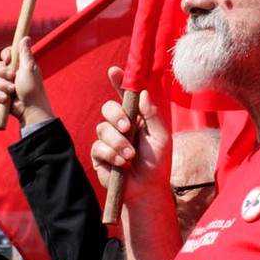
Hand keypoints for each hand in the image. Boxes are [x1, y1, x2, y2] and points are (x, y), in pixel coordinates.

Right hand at [0, 38, 53, 127]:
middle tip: (12, 77)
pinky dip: (0, 96)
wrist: (30, 109)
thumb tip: (25, 37)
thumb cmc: (32, 88)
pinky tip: (7, 100)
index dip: (5, 55)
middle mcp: (13, 73)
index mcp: (20, 65)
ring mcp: (7, 84)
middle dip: (2, 72)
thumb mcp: (29, 68)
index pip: (8, 54)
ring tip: (12, 91)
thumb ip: (25, 53)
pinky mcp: (2, 95)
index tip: (8, 59)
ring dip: (3, 86)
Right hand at [90, 66, 172, 205]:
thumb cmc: (157, 163)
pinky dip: (111, 154)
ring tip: (131, 156)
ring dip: (118, 142)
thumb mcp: (161, 137)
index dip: (118, 81)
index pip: (124, 96)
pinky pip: (98, 147)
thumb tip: (143, 93)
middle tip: (127, 128)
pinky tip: (122, 164)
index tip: (114, 71)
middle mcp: (119, 125)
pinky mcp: (99, 155)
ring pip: (102, 129)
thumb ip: (153, 115)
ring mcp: (107, 140)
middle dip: (116, 116)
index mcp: (135, 117)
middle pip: (108, 108)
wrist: (147, 189)